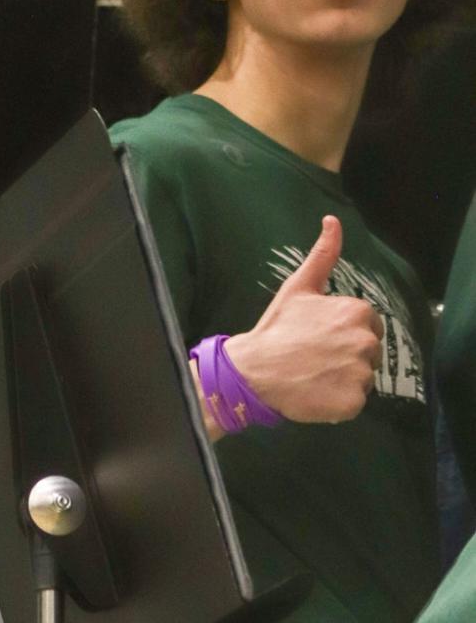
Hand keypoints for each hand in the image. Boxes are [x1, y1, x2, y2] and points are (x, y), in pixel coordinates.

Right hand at [222, 216, 381, 425]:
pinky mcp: (353, 402)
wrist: (254, 370)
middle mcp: (365, 342)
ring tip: (314, 374)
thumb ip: (323, 254)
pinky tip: (317, 392)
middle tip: (315, 356)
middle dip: (347, 354)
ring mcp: (360, 374)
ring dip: (344, 378)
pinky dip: (339, 401)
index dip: (344, 330)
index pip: (367, 324)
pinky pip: (355, 402)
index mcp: (356, 312)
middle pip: (368, 351)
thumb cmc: (276, 328)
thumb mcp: (299, 287)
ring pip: (363, 377)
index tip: (320, 336)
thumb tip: (333, 219)